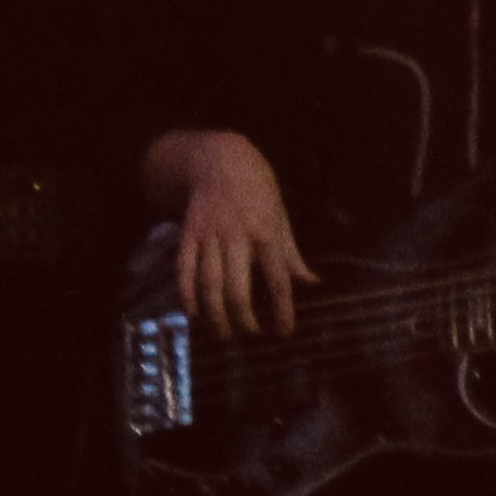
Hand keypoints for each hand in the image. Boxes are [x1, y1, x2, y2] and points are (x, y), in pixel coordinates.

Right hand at [162, 129, 316, 336]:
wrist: (221, 160)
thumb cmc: (258, 191)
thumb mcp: (281, 218)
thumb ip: (292, 255)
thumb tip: (311, 283)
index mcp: (266, 233)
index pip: (277, 280)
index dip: (282, 310)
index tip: (284, 332)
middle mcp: (237, 237)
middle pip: (237, 290)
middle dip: (244, 320)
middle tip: (251, 334)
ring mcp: (209, 236)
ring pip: (209, 285)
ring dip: (216, 316)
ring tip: (225, 333)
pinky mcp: (188, 235)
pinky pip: (184, 271)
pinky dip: (188, 295)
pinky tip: (196, 314)